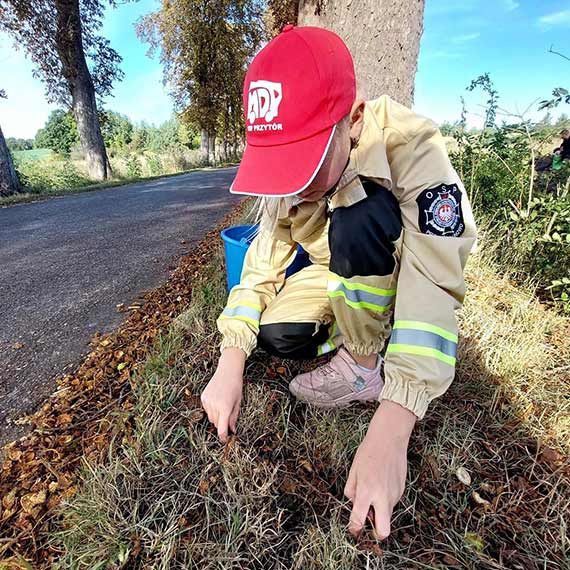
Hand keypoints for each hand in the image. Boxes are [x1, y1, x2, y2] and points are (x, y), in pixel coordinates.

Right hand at [200, 347, 244, 441]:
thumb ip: (234, 418)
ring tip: (223, 405)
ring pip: (211, 417)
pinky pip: (206, 409)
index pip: (222, 428)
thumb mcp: (238, 403)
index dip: (223, 437)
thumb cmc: (236, 386)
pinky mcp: (203, 397)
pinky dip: (212, 409)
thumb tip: (232, 430)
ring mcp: (207, 401)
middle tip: (228, 417)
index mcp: (225, 407)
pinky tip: (217, 400)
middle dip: (222, 424)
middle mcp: (214, 405)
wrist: (228, 371)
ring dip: (216, 416)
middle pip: (216, 423)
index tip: (224, 440)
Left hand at [344, 399, 415, 539]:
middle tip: (369, 526)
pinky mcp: (402, 490)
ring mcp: (394, 495)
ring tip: (373, 491)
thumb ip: (351, 490)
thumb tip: (354, 503)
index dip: (354, 529)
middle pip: (383, 531)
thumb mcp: (354, 469)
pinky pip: (392, 502)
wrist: (389, 438)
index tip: (353, 530)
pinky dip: (385, 500)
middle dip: (376, 534)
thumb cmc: (369, 452)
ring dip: (380, 512)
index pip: (358, 520)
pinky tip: (382, 483)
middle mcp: (382, 497)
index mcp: (366, 491)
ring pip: (388, 515)